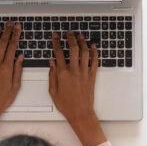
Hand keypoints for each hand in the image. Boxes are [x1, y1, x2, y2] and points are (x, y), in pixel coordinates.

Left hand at [0, 21, 23, 121]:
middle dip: (7, 31)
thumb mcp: (16, 86)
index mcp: (6, 68)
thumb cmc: (2, 99)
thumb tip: (20, 57)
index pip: (12, 46)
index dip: (15, 35)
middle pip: (2, 43)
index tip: (18, 28)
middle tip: (10, 24)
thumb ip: (18, 69)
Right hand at [49, 30, 105, 145]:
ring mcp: (84, 72)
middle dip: (70, 38)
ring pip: (84, 52)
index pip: (59, 53)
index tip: (55, 36)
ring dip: (82, 42)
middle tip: (68, 32)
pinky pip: (94, 61)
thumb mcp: (53, 91)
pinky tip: (93, 46)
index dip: (56, 42)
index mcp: (62, 73)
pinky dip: (94, 52)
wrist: (80, 113)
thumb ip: (51, 75)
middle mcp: (74, 70)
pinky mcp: (92, 76)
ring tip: (80, 36)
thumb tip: (52, 62)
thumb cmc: (66, 105)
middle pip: (73, 48)